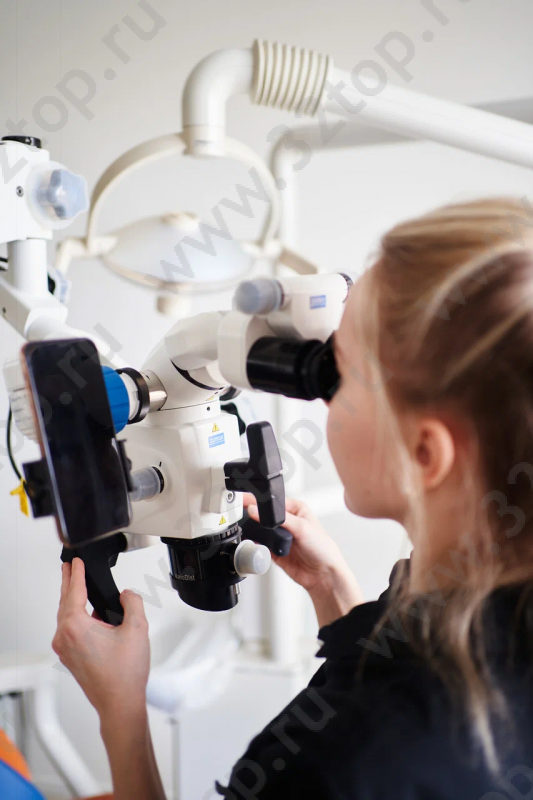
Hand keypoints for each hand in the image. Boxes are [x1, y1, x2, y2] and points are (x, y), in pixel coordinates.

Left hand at [52, 558, 149, 721]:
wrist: (120, 703)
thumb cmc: (125, 674)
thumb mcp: (137, 628)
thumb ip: (132, 602)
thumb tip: (125, 595)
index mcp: (76, 626)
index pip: (75, 591)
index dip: (77, 573)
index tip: (76, 561)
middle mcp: (64, 637)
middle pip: (65, 601)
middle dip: (68, 582)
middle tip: (69, 566)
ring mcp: (64, 649)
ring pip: (66, 615)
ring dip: (72, 598)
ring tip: (77, 584)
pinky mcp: (69, 657)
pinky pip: (69, 628)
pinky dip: (75, 615)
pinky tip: (87, 611)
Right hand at [243, 494, 362, 625]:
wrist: (323, 576)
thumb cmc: (323, 549)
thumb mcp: (301, 527)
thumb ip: (278, 519)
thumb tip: (257, 510)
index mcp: (296, 509)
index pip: (273, 502)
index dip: (259, 501)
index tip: (246, 501)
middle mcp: (288, 522)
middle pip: (265, 515)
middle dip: (255, 517)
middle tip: (243, 515)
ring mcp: (281, 537)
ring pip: (261, 531)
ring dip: (255, 531)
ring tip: (248, 530)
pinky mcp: (275, 551)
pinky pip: (260, 546)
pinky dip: (256, 545)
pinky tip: (254, 544)